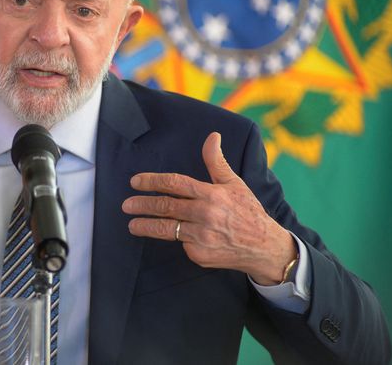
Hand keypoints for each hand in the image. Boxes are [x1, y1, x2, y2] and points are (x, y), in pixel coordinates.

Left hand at [122, 132, 295, 284]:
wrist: (265, 248)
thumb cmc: (248, 212)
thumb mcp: (234, 183)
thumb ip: (216, 161)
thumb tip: (212, 136)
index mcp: (212, 194)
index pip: (175, 183)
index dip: (152, 181)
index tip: (135, 182)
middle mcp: (205, 214)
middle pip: (166, 206)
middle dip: (142, 204)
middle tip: (126, 204)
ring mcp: (201, 236)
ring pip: (166, 229)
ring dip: (146, 226)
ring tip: (132, 224)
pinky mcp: (200, 254)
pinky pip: (181, 244)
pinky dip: (177, 239)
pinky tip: (174, 236)